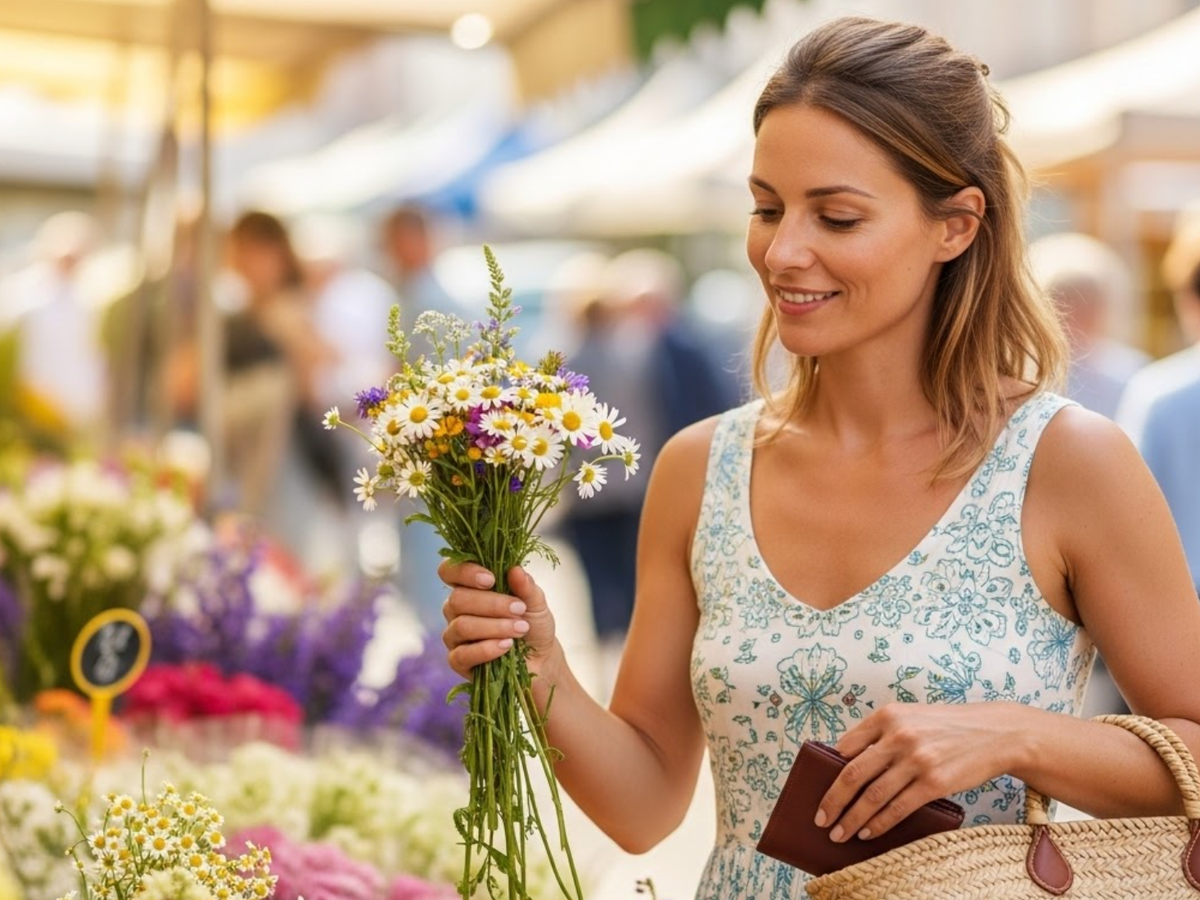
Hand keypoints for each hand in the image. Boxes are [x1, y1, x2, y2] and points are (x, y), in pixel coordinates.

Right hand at [440, 562, 559, 679]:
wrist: (542, 658)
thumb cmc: (533, 623)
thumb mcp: (535, 602)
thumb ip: (525, 586)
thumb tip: (515, 570)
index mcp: (469, 587)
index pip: (449, 571)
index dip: (464, 572)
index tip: (491, 579)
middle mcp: (456, 610)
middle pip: (457, 599)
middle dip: (492, 604)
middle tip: (519, 609)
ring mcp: (454, 636)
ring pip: (461, 626)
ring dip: (494, 626)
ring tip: (520, 629)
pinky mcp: (458, 662)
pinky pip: (462, 655)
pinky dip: (486, 649)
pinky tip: (506, 646)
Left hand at [815, 702, 1028, 841]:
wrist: (995, 732)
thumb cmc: (947, 726)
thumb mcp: (910, 716)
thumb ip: (881, 733)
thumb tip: (846, 760)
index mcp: (887, 715)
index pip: (845, 746)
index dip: (827, 771)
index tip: (817, 788)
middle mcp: (898, 736)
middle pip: (852, 774)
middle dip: (832, 801)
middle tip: (820, 819)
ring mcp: (916, 760)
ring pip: (872, 796)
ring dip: (851, 819)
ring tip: (839, 832)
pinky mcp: (934, 783)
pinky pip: (898, 808)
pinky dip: (879, 823)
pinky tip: (867, 832)